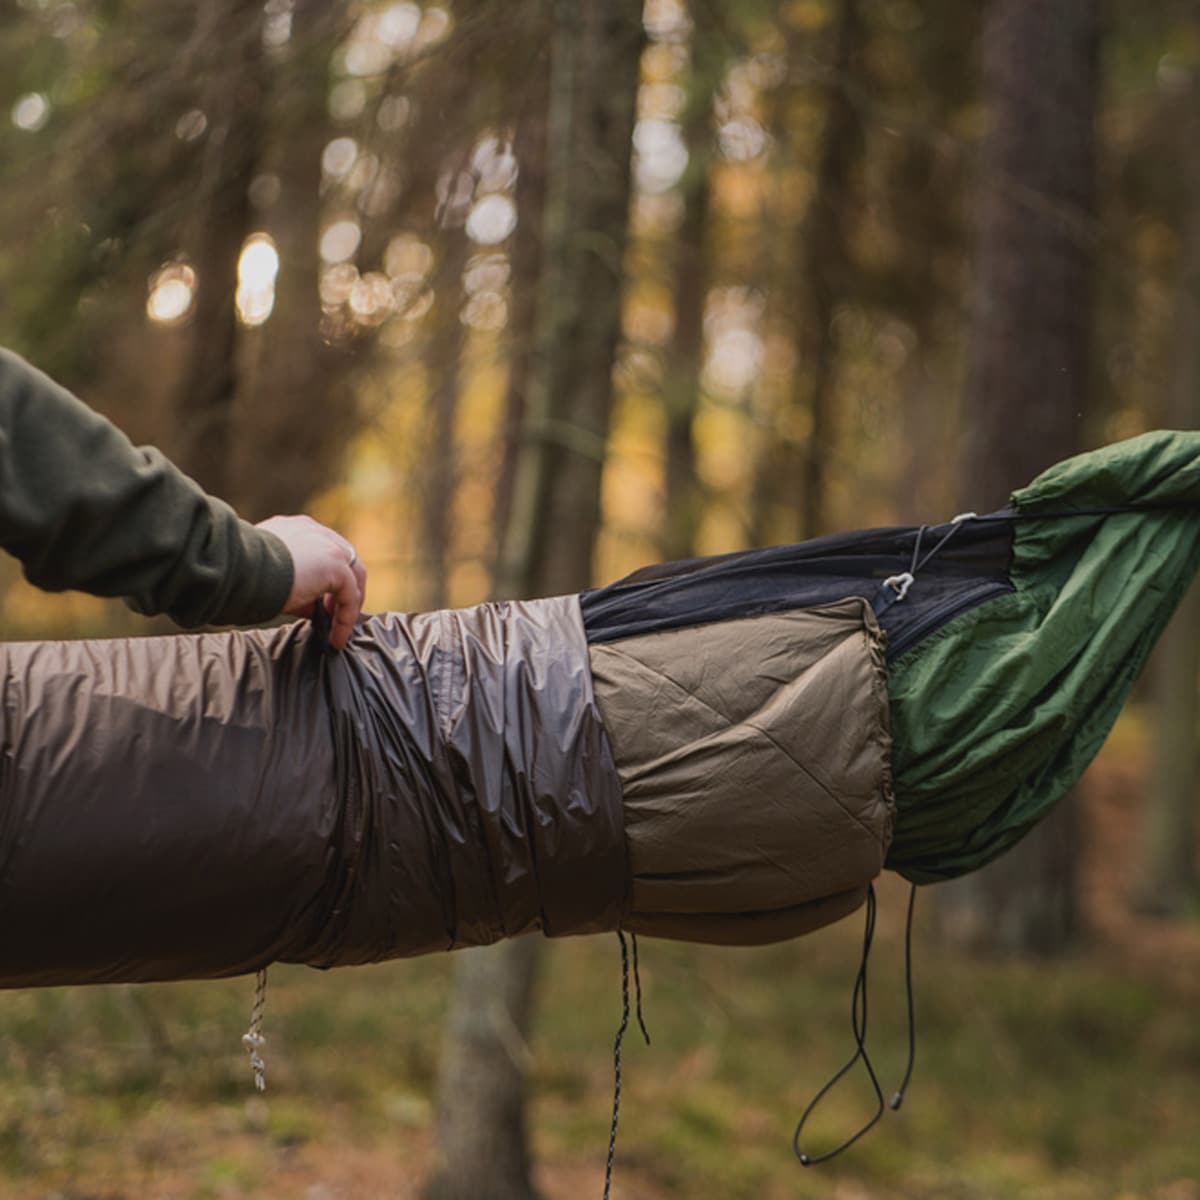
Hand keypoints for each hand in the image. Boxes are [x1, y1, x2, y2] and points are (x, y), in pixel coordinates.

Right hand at [255, 515, 365, 650]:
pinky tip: (336, 638)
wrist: (239, 571)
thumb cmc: (244, 576)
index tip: (320, 605)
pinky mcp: (335, 565)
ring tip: (338, 631)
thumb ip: (295, 586)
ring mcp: (328, 546)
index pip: (324, 552)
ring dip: (347, 606)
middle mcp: (316, 532)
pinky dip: (346, 618)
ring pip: (353, 577)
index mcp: (298, 529)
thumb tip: (311, 610)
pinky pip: (350, 595)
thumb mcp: (272, 577)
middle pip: (345, 561)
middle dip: (343, 590)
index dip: (327, 579)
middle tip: (335, 616)